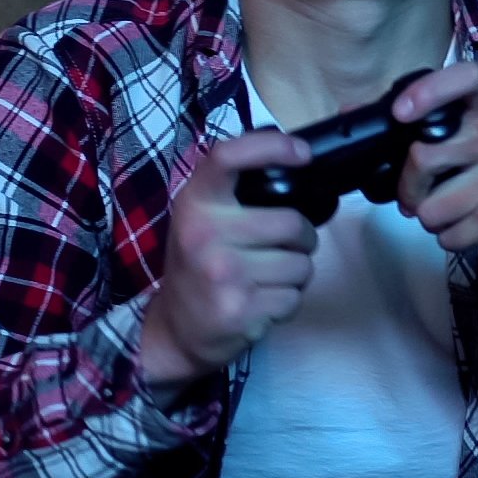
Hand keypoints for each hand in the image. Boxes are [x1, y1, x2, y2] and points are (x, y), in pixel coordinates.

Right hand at [137, 129, 317, 394]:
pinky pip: (294, 298)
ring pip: (301, 265)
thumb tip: (295, 160)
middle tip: (285, 247)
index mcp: (195, 203)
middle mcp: (205, 233)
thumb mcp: (200, 221)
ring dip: (295, 274)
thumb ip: (234, 195)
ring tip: (267, 279)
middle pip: (292, 223)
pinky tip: (261, 302)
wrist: (175, 330)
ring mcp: (223, 273)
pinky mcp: (240, 309)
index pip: (228, 156)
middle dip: (302, 239)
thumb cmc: (198, 267)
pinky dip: (287, 302)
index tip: (303, 153)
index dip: (272, 147)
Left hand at [391, 64, 477, 269]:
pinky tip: (471, 225)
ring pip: (429, 207)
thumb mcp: (476, 132)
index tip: (401, 112)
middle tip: (418, 192)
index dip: (429, 90)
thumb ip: (423, 121)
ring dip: (430, 217)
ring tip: (453, 208)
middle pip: (423, 158)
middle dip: (409, 186)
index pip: (466, 77)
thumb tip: (349, 116)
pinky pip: (446, 236)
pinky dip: (449, 237)